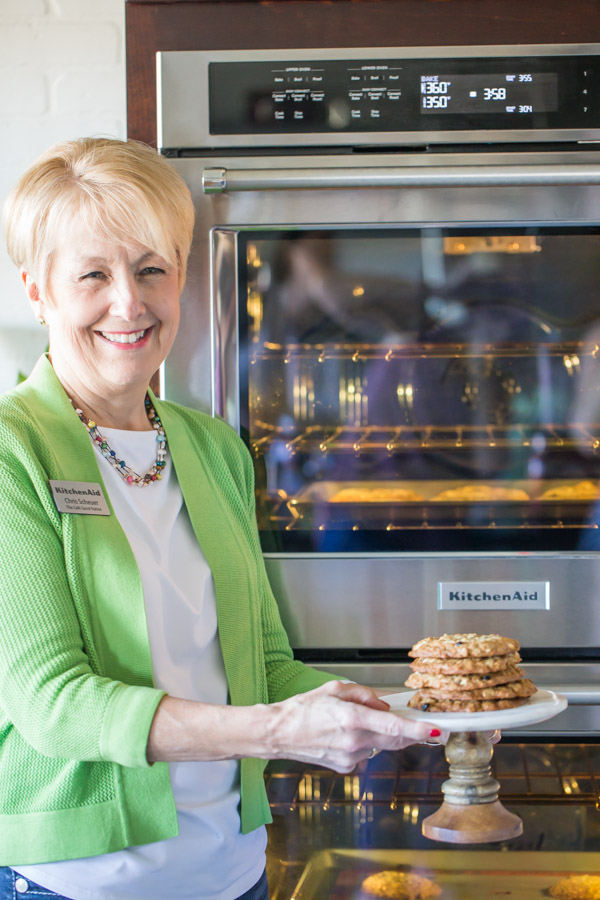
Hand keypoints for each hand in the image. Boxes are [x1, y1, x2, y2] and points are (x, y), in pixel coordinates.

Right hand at [265, 681, 437, 772]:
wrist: (279, 734)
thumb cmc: (303, 708)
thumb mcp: (335, 689)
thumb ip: (364, 694)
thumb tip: (383, 704)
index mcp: (352, 718)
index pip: (393, 725)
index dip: (417, 729)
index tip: (435, 730)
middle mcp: (354, 741)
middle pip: (395, 739)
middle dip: (411, 732)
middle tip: (423, 725)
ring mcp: (350, 757)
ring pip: (380, 745)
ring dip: (381, 734)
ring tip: (358, 721)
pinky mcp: (345, 767)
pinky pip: (366, 753)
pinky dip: (365, 742)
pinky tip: (345, 735)